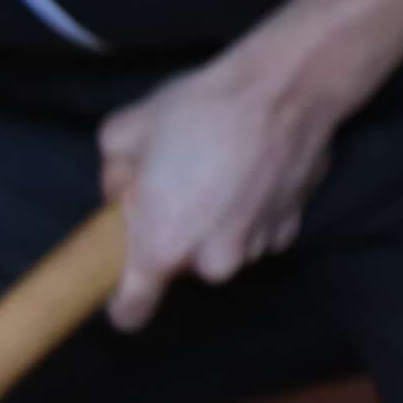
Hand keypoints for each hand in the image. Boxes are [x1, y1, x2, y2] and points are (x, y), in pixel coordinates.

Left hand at [101, 53, 340, 330]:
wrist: (284, 89)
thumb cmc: (199, 112)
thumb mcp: (123, 135)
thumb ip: (111, 176)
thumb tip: (121, 193)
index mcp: (162, 248)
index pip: (132, 312)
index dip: (122, 302)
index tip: (120, 286)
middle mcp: (212, 261)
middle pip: (180, 267)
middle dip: (173, 236)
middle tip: (175, 186)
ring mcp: (256, 248)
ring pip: (221, 249)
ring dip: (214, 223)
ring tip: (217, 171)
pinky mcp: (291, 228)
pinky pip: (256, 232)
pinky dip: (250, 212)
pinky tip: (250, 173)